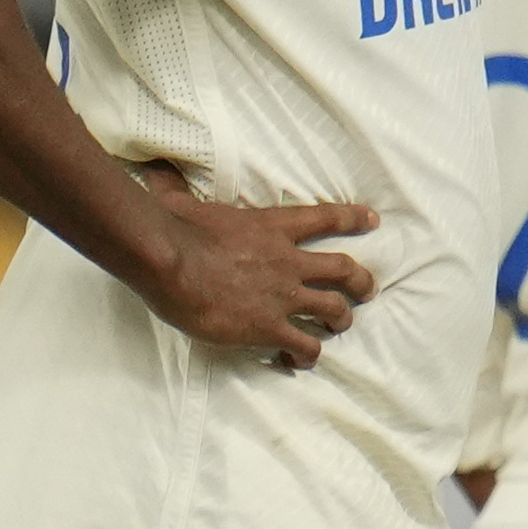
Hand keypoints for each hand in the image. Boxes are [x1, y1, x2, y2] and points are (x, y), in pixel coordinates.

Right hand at [132, 164, 377, 368]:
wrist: (168, 260)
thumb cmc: (172, 227)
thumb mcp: (178, 200)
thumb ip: (175, 185)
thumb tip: (155, 168)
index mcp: (271, 228)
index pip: (324, 218)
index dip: (352, 219)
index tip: (372, 221)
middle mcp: (287, 262)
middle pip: (343, 270)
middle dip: (360, 281)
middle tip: (367, 290)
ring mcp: (283, 296)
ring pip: (334, 310)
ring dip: (341, 320)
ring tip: (338, 327)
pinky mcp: (269, 327)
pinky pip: (304, 345)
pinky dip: (308, 355)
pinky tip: (300, 360)